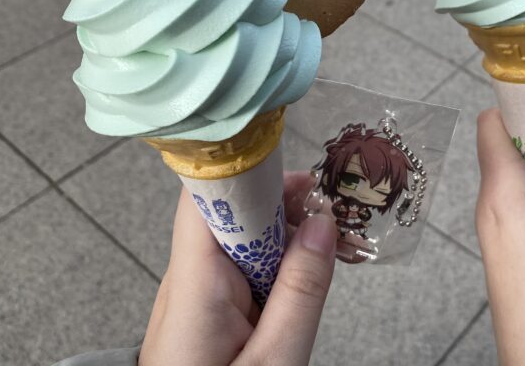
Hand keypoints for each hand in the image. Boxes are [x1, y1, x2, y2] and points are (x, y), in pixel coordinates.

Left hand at [140, 172, 337, 365]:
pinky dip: (278, 265)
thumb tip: (323, 223)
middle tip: (338, 221)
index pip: (208, 198)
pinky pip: (243, 268)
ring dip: (288, 238)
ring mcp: (194, 293)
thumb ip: (301, 291)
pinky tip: (309, 276)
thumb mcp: (276, 362)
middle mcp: (186, 280)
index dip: (254, 177)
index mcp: (194, 286)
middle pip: (232, 212)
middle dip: (287, 208)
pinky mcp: (206, 308)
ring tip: (335, 251)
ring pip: (242, 239)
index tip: (305, 182)